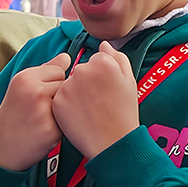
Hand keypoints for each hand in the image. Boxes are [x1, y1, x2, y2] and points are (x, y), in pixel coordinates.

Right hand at [0, 54, 71, 171]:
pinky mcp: (52, 129)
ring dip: (62, 110)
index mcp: (25, 78)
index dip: (53, 84)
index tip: (39, 96)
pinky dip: (61, 126)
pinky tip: (46, 130)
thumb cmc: (14, 116)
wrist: (1, 149)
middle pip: (66, 85)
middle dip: (58, 96)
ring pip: (69, 101)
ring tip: (43, 119)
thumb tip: (67, 57)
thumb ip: (45, 70)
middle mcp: (34, 91)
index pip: (59, 70)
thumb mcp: (22, 88)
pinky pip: (68, 120)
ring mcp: (43, 110)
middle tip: (39, 110)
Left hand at [51, 42, 138, 158]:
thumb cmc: (124, 112)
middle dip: (87, 83)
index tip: (107, 90)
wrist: (112, 142)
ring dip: (76, 93)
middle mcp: (82, 70)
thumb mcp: (129, 81)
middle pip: (81, 71)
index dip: (103, 77)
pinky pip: (61, 98)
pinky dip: (67, 105)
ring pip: (69, 84)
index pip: (97, 61)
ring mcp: (68, 86)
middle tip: (99, 102)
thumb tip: (103, 44)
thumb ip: (117, 58)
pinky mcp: (58, 101)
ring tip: (89, 110)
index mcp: (102, 63)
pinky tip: (79, 116)